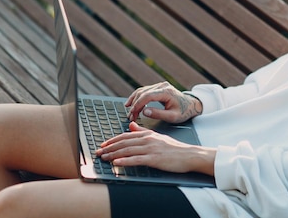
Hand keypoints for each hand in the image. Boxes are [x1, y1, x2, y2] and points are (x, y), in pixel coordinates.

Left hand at [96, 122, 214, 174]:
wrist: (189, 155)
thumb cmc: (175, 149)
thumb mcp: (158, 136)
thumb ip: (143, 131)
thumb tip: (131, 125)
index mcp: (148, 134)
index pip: (126, 136)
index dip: (113, 140)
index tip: (103, 144)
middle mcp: (148, 140)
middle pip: (124, 143)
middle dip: (109, 147)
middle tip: (98, 152)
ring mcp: (151, 149)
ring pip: (128, 150)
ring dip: (114, 154)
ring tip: (104, 157)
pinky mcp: (154, 159)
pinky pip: (137, 160)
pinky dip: (125, 161)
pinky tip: (117, 163)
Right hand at [125, 82, 202, 122]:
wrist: (191, 105)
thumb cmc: (184, 112)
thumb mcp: (172, 116)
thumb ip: (158, 114)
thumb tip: (144, 112)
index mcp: (166, 92)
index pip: (147, 96)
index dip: (138, 105)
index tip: (133, 114)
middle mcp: (162, 86)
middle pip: (143, 93)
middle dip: (135, 105)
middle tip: (131, 116)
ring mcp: (160, 86)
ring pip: (142, 91)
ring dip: (134, 101)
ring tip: (130, 112)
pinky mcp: (158, 88)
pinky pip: (144, 91)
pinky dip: (137, 97)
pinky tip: (131, 104)